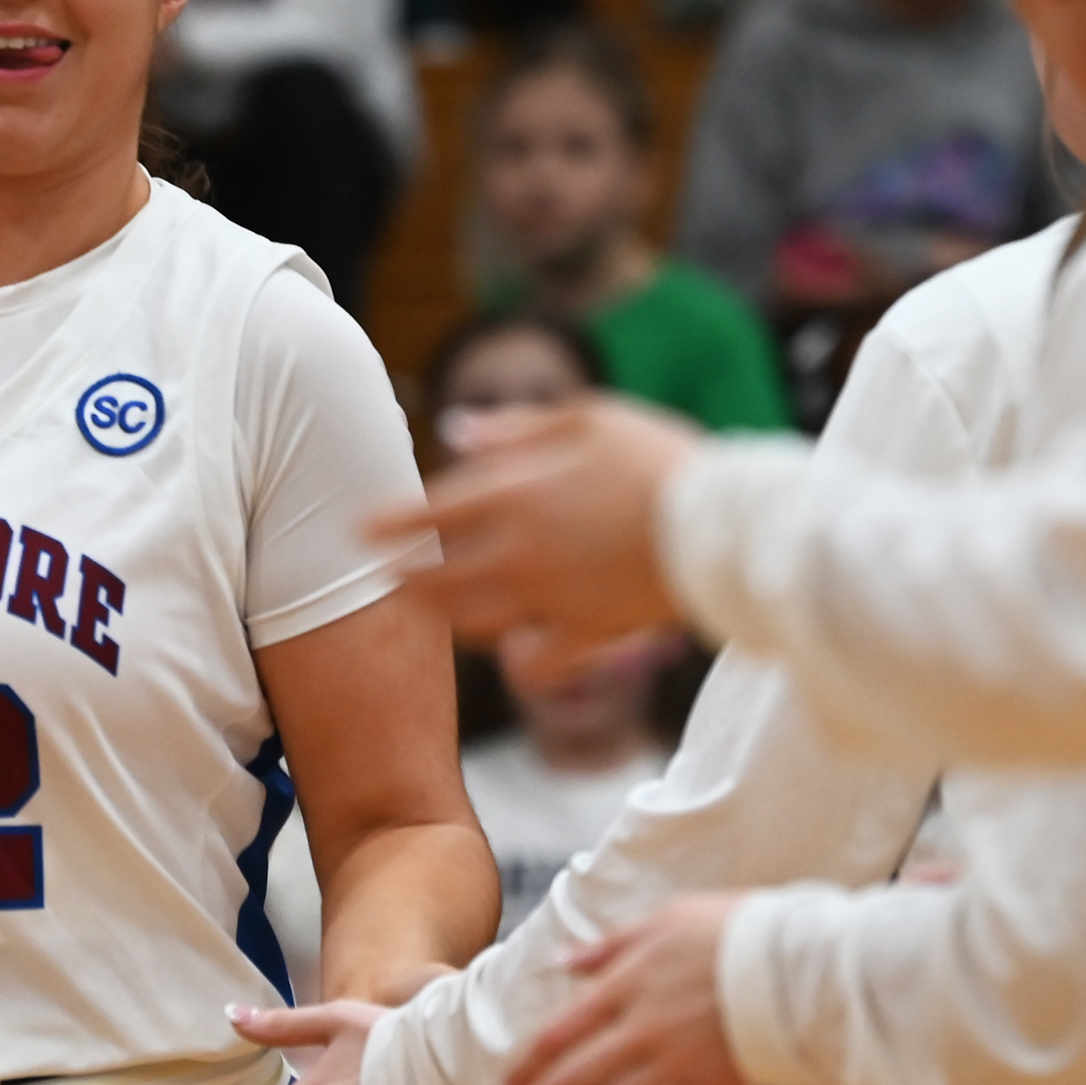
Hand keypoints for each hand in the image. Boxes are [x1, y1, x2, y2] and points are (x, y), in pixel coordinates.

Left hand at [366, 397, 701, 688]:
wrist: (725, 523)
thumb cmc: (659, 457)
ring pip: (473, 624)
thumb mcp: (588, 417)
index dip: (387, 524)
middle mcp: (518, 552)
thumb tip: (455, 430)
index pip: (426, 513)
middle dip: (405, 579)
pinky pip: (538, 666)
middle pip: (435, 579)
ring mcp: (549, 600)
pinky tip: (518, 657)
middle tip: (389, 578)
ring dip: (450, 617)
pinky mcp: (588, 635)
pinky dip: (523, 665)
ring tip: (440, 610)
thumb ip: (515, 428)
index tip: (360, 529)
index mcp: (513, 492)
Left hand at [497, 894, 750, 1084]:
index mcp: (626, 985)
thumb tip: (563, 962)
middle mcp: (642, 1030)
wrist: (806, 968)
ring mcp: (675, 1065)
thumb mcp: (666, 919)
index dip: (525, 1069)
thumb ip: (610, 945)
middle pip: (570, 1084)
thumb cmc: (738, 932)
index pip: (558, 1035)